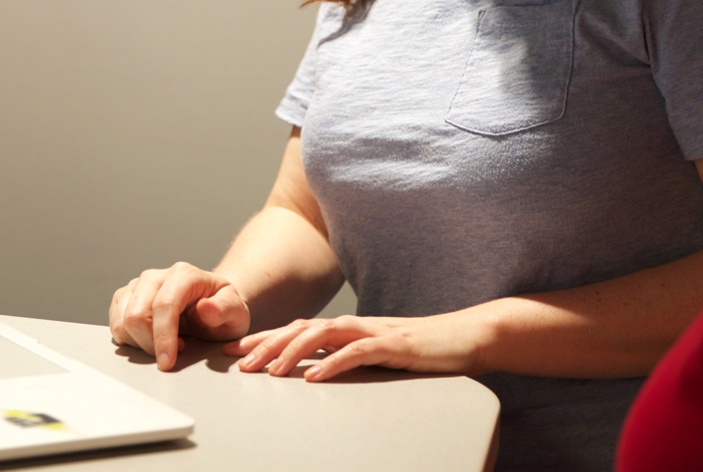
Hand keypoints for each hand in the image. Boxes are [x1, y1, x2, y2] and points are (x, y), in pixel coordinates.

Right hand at [109, 262, 250, 371]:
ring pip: (121, 320)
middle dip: (150, 344)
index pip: (164, 305)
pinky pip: (115, 323)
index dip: (162, 337)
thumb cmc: (223, 309)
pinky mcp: (125, 298)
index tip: (168, 362)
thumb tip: (205, 309)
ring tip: (164, 345)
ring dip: (139, 343)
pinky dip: (129, 339)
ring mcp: (138, 286)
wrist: (211, 304)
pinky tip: (150, 341)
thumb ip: (225, 309)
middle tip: (171, 355)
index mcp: (184, 275)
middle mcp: (156, 276)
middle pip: (136, 314)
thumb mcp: (236, 312)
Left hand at [225, 313, 488, 381]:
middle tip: (239, 361)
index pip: (298, 329)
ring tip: (270, 371)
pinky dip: (333, 363)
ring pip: (323, 334)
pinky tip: (315, 377)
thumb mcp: (376, 355)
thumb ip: (347, 357)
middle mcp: (356, 325)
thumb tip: (315, 370)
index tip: (235, 349)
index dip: (265, 337)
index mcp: (348, 328)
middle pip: (301, 328)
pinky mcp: (394, 345)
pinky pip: (358, 352)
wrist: (467, 336)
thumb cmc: (422, 350)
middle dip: (266, 343)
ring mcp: (374, 331)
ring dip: (292, 351)